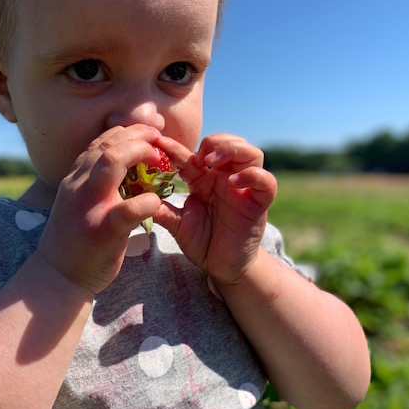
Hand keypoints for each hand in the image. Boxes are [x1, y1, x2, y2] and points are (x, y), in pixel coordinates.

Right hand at [36, 125, 163, 294]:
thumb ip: (93, 183)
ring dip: (140, 153)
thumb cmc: (73, 240)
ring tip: (160, 161)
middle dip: (138, 135)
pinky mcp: (103, 230)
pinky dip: (147, 201)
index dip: (127, 132)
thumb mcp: (77, 202)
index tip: (146, 136)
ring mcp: (90, 206)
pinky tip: (157, 201)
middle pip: (107, 144)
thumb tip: (123, 166)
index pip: (100, 141)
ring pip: (111, 162)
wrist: (56, 276)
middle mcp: (79, 186)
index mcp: (75, 179)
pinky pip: (129, 208)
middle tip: (159, 140)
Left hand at [154, 134, 277, 283]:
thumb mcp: (178, 224)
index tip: (159, 143)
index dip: (176, 147)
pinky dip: (253, 176)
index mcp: (204, 179)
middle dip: (214, 141)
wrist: (223, 267)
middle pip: (229, 143)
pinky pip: (266, 182)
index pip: (192, 155)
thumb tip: (141, 200)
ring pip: (251, 154)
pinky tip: (233, 182)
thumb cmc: (202, 242)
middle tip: (198, 155)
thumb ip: (163, 210)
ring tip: (212, 161)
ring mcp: (245, 189)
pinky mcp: (259, 203)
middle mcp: (226, 179)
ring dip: (233, 150)